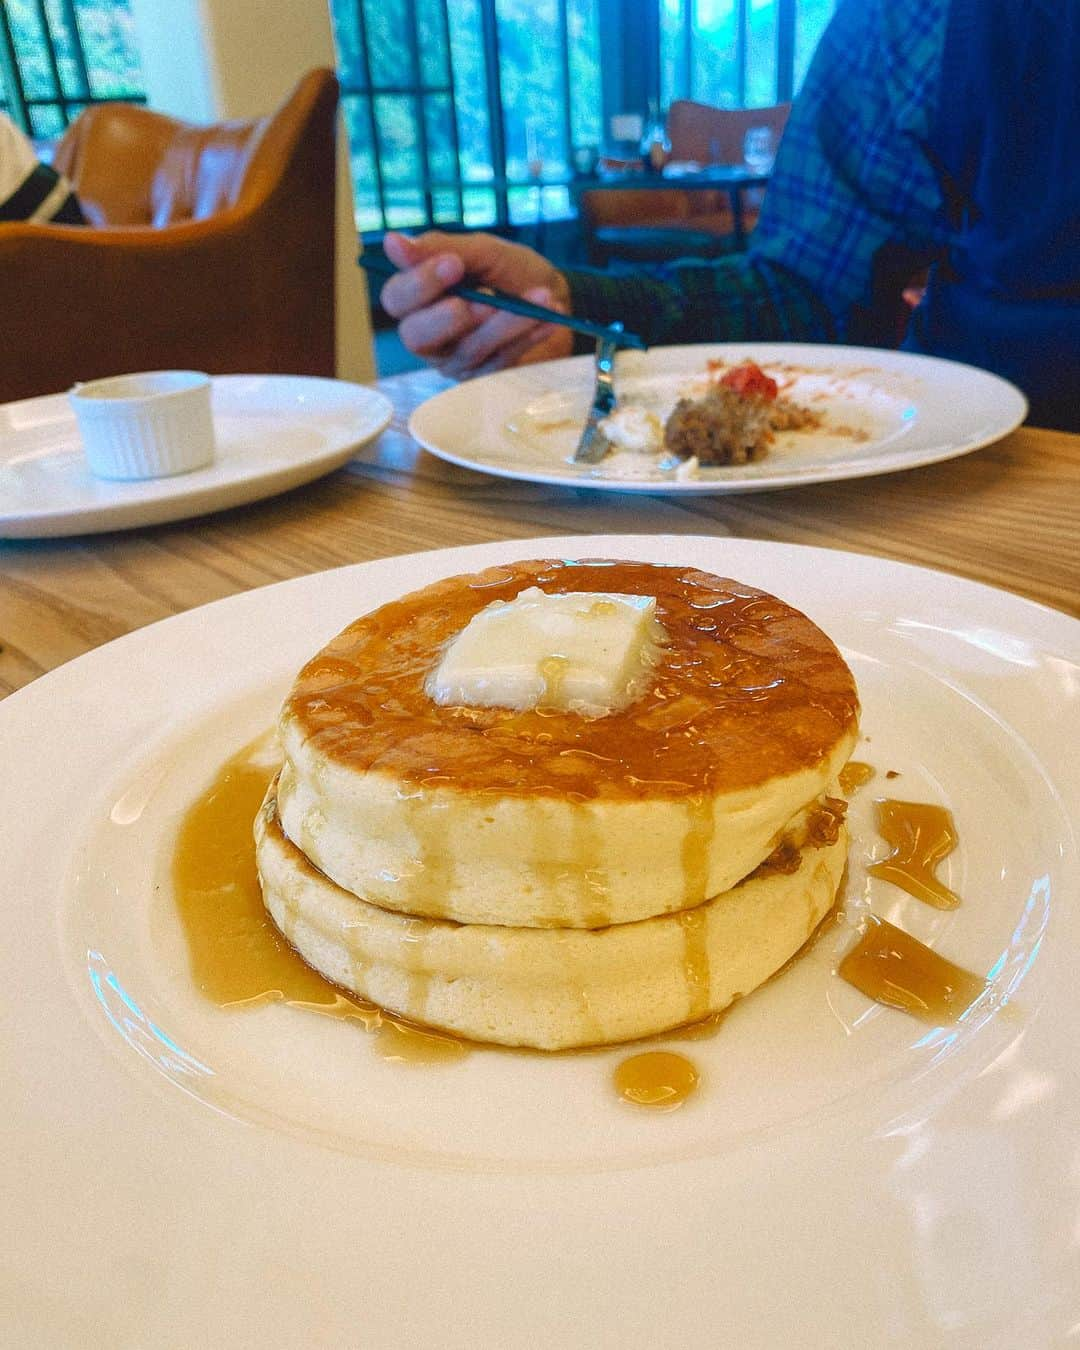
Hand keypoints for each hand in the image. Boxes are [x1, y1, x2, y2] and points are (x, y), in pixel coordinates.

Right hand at [379, 231, 574, 378]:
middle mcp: (430, 336)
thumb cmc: (511, 273)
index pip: (397, 299)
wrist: (557, 300)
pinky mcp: (486, 379)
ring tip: (540, 297)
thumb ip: (441, 247)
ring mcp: (457, 362)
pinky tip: (548, 318)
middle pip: (416, 337)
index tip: (453, 264)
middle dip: (449, 318)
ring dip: (508, 321)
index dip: (420, 284)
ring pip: (469, 348)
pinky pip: (501, 361)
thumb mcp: (482, 251)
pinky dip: (527, 335)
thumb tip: (393, 242)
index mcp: (420, 300)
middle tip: (485, 301)